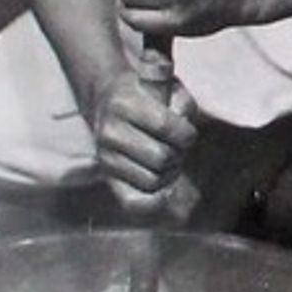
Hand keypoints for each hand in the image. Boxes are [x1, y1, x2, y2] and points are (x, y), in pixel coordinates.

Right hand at [92, 68, 196, 195]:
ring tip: (168, 156)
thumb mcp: (171, 89)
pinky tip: (163, 184)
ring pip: (153, 181)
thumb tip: (182, 127)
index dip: (186, 134)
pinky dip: (154, 199)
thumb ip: (183, 105)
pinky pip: (134, 202)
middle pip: (162, 157)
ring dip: (170, 173)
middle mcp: (109, 130)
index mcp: (124, 103)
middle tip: (177, 145)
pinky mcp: (107, 176)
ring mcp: (105, 156)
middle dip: (179, 153)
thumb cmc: (152, 96)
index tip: (187, 130)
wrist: (113, 102)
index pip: (165, 126)